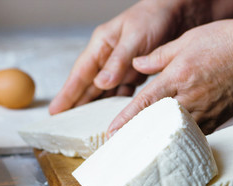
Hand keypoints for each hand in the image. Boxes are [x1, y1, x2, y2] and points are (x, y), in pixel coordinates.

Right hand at [49, 0, 215, 114]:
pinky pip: (122, 91)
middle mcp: (108, 58)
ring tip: (87, 126)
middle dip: (77, 105)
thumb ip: (118, 61)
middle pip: (89, 85)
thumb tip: (101, 83)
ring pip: (104, 91)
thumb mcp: (134, 38)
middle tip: (65, 125)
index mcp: (101, 46)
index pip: (80, 74)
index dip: (67, 94)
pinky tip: (115, 114)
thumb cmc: (152, 18)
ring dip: (97, 107)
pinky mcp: (133, 72)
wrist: (176, 13)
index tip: (55, 111)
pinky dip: (118, 102)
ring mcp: (120, 66)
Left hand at [108, 16, 232, 134]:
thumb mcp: (186, 40)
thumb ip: (159, 56)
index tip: (112, 132)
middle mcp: (191, 97)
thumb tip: (137, 63)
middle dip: (140, 135)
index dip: (126, 119)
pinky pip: (199, 132)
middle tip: (124, 145)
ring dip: (161, 139)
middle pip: (159, 123)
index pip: (145, 103)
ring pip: (178, 132)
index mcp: (178, 76)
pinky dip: (184, 136)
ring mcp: (207, 110)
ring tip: (147, 146)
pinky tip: (176, 137)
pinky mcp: (221, 117)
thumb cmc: (225, 41)